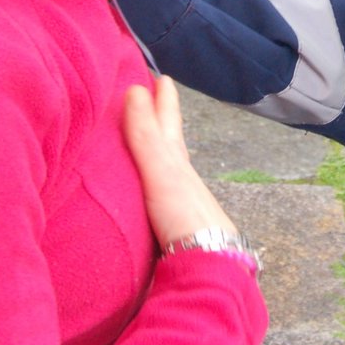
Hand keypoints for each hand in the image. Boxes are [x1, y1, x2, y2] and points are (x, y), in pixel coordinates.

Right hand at [123, 76, 234, 247]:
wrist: (209, 266)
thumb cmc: (186, 216)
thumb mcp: (162, 171)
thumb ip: (146, 136)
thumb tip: (135, 89)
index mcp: (177, 163)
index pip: (169, 124)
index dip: (165, 101)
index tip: (163, 78)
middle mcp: (181, 180)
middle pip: (171, 143)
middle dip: (163, 121)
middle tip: (157, 98)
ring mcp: (178, 204)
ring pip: (166, 169)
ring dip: (155, 152)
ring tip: (145, 140)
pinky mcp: (171, 228)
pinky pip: (156, 195)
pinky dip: (149, 184)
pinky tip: (143, 192)